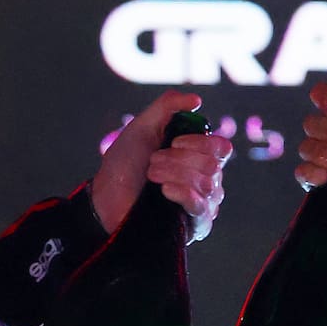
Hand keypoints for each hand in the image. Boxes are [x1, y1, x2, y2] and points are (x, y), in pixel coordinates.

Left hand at [90, 91, 233, 241]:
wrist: (104, 196)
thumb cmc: (123, 163)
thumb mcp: (143, 127)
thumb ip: (167, 107)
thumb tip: (197, 100)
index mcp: (197, 156)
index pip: (222, 148)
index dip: (200, 143)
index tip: (174, 142)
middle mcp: (205, 180)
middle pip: (212, 166)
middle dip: (178, 160)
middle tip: (152, 162)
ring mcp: (201, 204)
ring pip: (207, 186)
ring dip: (173, 175)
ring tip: (151, 177)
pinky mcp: (193, 226)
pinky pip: (202, 209)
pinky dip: (183, 195)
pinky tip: (165, 191)